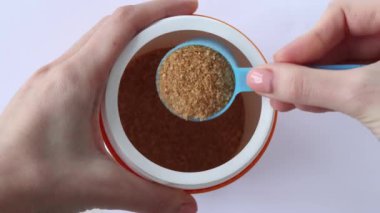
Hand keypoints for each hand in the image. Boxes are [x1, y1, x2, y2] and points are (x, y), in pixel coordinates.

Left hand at [0, 0, 197, 211]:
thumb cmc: (20, 180)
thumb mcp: (95, 187)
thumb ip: (147, 196)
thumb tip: (184, 202)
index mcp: (76, 79)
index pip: (123, 25)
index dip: (160, 8)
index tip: (189, 6)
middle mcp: (63, 71)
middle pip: (113, 26)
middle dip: (152, 19)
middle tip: (182, 28)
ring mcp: (54, 81)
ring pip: (99, 41)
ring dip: (132, 37)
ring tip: (161, 49)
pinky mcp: (51, 94)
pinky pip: (89, 60)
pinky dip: (115, 58)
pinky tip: (127, 80)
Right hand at [247, 0, 379, 138]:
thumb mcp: (361, 94)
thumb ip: (308, 84)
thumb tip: (261, 77)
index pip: (343, 13)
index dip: (309, 40)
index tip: (282, 63)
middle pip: (338, 39)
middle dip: (306, 67)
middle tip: (278, 85)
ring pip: (342, 62)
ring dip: (312, 83)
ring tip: (287, 100)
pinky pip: (350, 79)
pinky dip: (328, 92)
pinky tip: (308, 102)